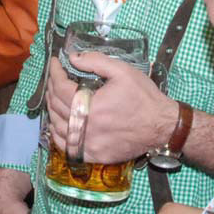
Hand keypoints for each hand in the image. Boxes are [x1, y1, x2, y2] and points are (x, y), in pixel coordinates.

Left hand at [46, 52, 176, 163]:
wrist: (162, 126)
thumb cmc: (144, 97)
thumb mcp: (123, 71)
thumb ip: (95, 61)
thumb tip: (72, 57)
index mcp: (91, 106)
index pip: (60, 88)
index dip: (54, 72)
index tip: (54, 63)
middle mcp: (86, 128)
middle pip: (56, 107)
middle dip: (51, 88)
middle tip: (54, 77)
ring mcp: (89, 144)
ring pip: (57, 127)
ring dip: (52, 109)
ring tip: (54, 95)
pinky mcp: (94, 156)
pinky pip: (66, 146)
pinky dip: (57, 133)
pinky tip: (58, 122)